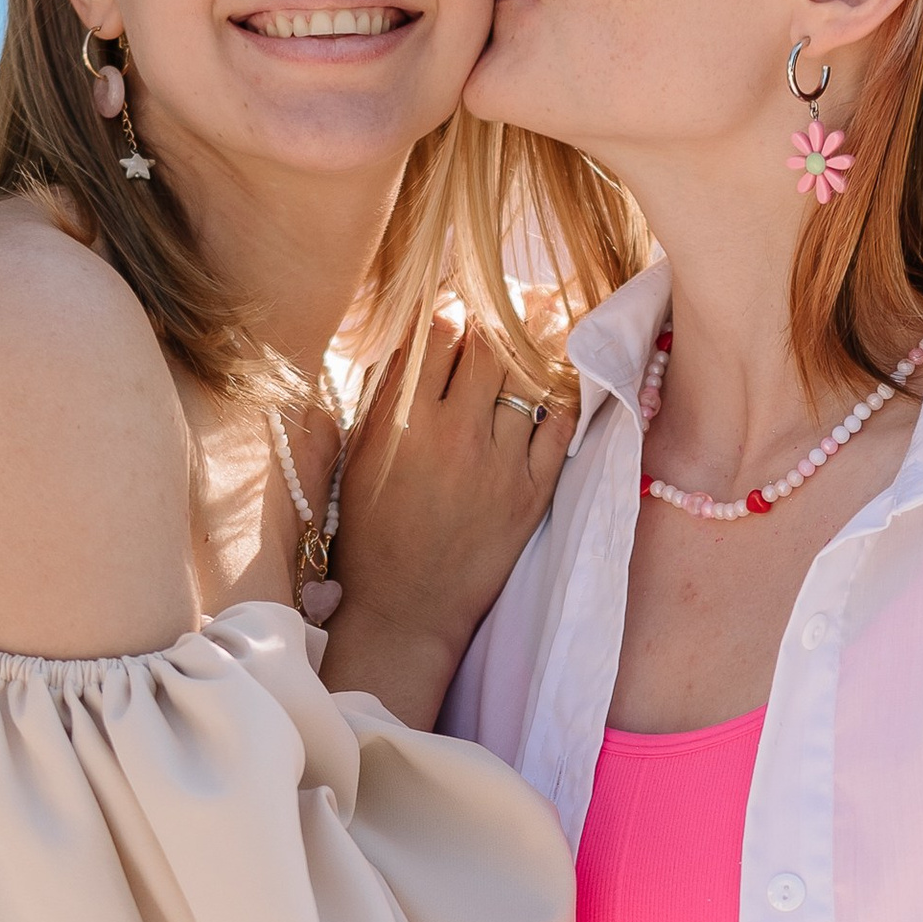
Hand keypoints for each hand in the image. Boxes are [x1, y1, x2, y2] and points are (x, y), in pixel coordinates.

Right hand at [325, 319, 570, 726]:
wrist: (407, 608)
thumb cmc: (372, 531)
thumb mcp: (361, 455)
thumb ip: (387, 394)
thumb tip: (415, 337)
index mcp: (408, 422)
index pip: (441, 333)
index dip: (447, 313)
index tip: (450, 315)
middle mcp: (459, 436)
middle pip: (492, 347)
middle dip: (490, 326)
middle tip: (490, 325)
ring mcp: (503, 465)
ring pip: (530, 380)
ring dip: (525, 358)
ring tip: (521, 350)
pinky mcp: (534, 494)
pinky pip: (560, 427)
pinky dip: (556, 402)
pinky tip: (545, 396)